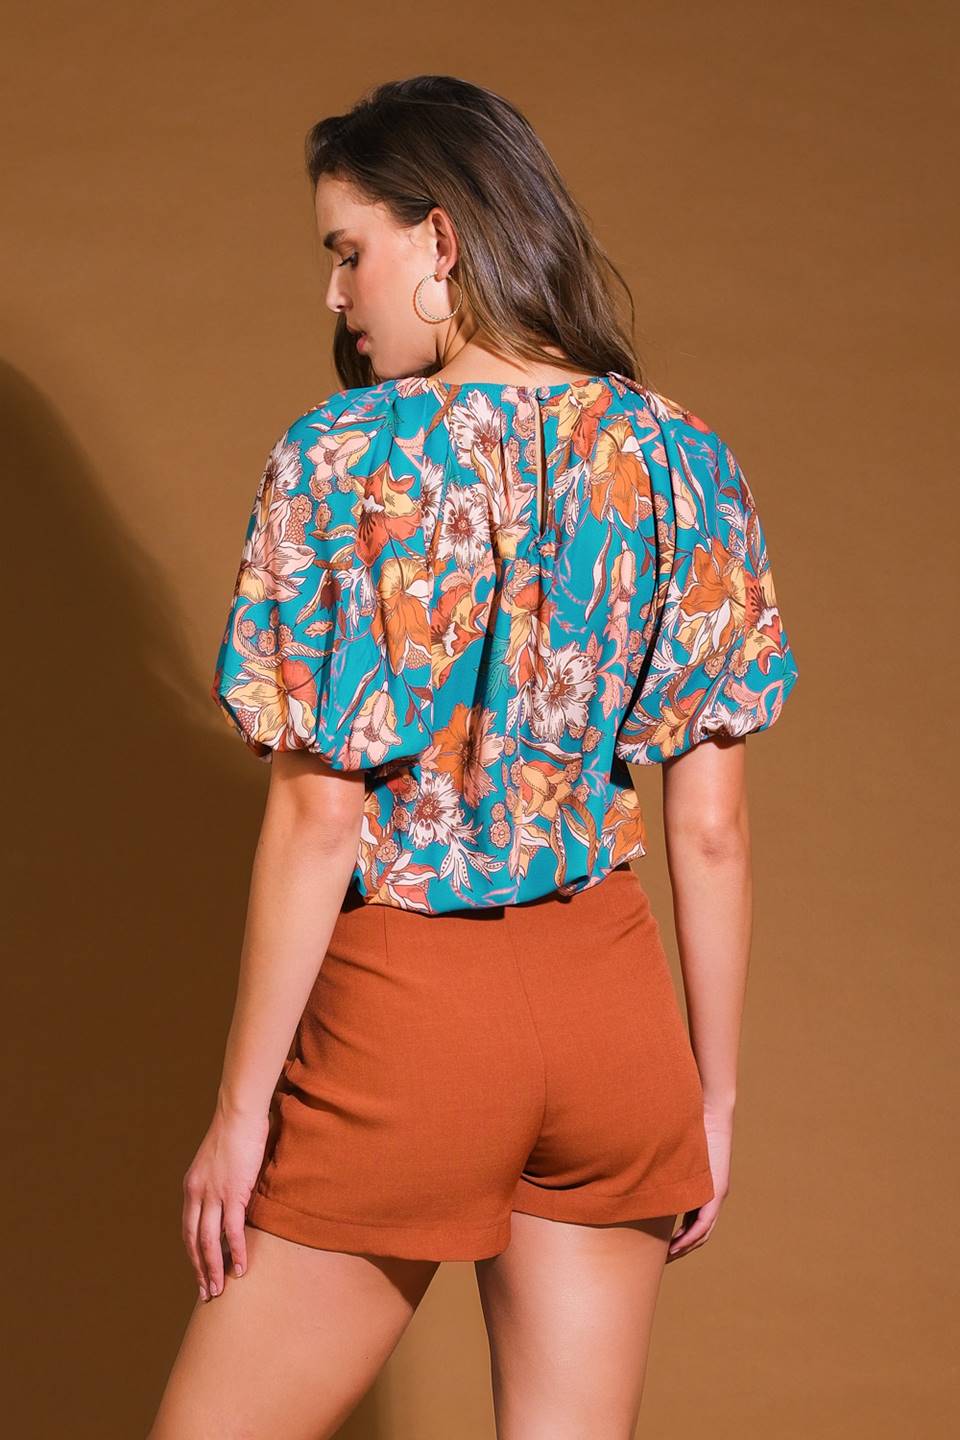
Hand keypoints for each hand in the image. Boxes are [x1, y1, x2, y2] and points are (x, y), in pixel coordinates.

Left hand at [181, 1105, 270, 1301]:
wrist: (238, 1114)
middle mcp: (197, 1195)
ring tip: (220, 1289)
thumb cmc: (233, 1133)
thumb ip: (217, 1182)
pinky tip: (241, 1267)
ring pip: (209, 1241)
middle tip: (207, 1292)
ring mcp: (213, 1195)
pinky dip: (236, 1251)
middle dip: (199, 1269)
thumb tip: (228, 1197)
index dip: (192, 1255)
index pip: (187, 1230)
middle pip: (193, 1242)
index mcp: (191, 1188)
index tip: (199, 1273)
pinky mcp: (233, 1193)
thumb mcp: (217, 1162)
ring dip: (214, 1268)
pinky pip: (232, 1230)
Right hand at [665, 1110, 730, 1262]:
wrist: (710, 1110)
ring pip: (702, 1232)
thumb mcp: (669, 1149)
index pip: (690, 1219)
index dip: (678, 1235)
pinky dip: (691, 1236)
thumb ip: (658, 1160)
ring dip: (685, 1246)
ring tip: (669, 1257)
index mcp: (700, 1188)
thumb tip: (633, 1160)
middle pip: (697, 1231)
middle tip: (663, 1259)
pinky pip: (704, 1222)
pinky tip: (677, 1245)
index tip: (661, 1246)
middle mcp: (710, 1194)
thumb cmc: (687, 1123)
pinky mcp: (717, 1190)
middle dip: (681, 1247)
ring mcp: (715, 1194)